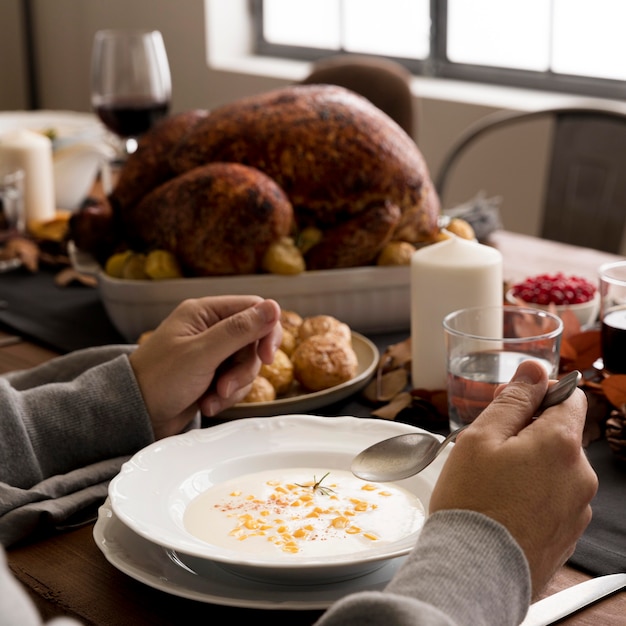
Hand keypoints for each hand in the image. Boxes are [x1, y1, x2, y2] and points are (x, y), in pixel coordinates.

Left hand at [129, 295, 281, 438]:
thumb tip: (273, 307)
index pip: (253, 308)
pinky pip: (238, 381)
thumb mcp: (201, 353)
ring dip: (235, 385)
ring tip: (212, 397)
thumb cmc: (158, 380)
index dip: (267, 330)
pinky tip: (208, 403)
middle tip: (228, 385)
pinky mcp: (213, 374)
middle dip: (245, 368)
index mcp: (204, 312)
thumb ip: (239, 330)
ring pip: (248, 363)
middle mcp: (210, 327)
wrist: (134, 416)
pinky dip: (227, 396)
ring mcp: (212, 352)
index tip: (267, 356)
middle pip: (254, 340)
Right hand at [429, 360, 597, 597]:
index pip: (570, 397)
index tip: (512, 406)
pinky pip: (552, 499)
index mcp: (561, 444)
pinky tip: (501, 506)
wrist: (475, 572)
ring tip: (491, 483)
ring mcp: (578, 509)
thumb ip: (513, 400)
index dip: (539, 394)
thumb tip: (534, 370)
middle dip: (527, 433)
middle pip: (560, 435)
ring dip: (529, 465)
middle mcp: (581, 476)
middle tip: (488, 448)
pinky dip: (531, 494)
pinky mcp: (567, 534)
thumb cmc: (473, 502)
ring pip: (555, 468)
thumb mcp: (481, 437)